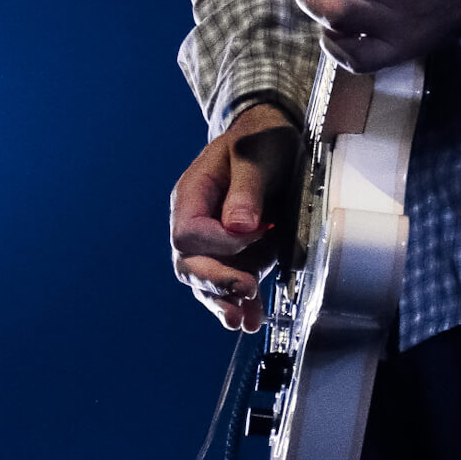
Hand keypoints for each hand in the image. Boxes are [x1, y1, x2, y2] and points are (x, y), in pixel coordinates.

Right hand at [169, 103, 302, 331]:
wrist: (272, 140)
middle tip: (246, 290)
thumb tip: (238, 225)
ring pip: (206, 283)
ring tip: (243, 320)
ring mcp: (212, 242)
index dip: (220, 242)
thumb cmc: (260, 140)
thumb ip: (246, 188)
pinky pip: (228, 285)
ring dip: (225, 302)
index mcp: (192, 194)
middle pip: (189, 264)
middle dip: (217, 282)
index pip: (188, 234)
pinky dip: (239, 303)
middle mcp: (194, 221)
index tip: (259, 231)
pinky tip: (250, 319)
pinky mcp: (233, 255)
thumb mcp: (256, 154)